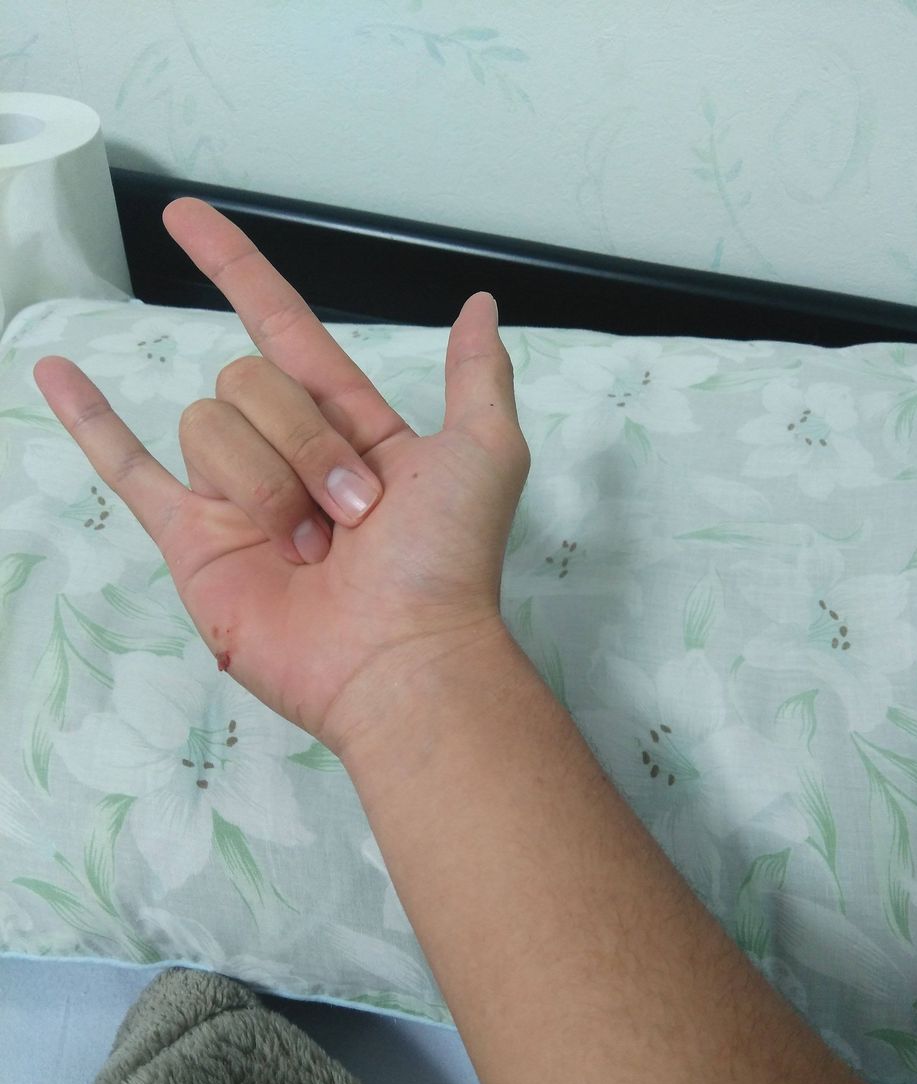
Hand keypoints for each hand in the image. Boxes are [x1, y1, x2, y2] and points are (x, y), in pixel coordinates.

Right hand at [33, 198, 529, 756]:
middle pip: (248, 381)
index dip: (236, 269)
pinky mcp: (193, 540)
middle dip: (303, 439)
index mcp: (348, 425)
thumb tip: (478, 307)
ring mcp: (236, 496)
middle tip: (353, 512)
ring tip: (311, 548)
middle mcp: (286, 454)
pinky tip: (55, 372)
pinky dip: (90, 422)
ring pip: (208, 427)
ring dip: (265, 482)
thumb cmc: (447, 562)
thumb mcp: (484, 453)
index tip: (186, 217)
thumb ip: (476, 376)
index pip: (281, 326)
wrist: (400, 657)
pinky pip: (128, 470)